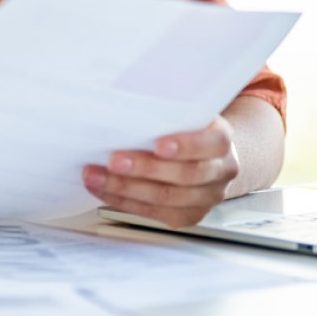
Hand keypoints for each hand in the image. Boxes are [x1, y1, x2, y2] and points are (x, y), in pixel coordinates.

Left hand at [83, 116, 240, 228]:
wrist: (204, 154)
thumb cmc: (185, 127)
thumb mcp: (184, 111)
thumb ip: (166, 110)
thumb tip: (125, 100)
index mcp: (221, 141)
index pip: (211, 144)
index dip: (186, 146)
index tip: (157, 144)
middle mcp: (220, 172)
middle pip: (185, 175)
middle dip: (144, 169)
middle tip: (113, 161)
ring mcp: (206, 198)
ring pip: (166, 198)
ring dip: (125, 188)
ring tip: (95, 176)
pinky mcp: (187, 215)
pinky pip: (154, 213)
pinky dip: (123, 200)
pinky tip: (102, 189)